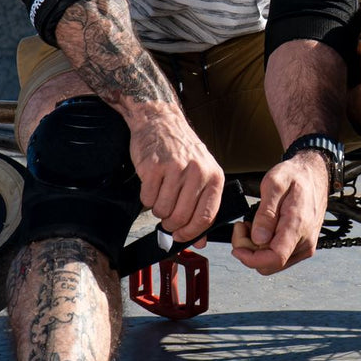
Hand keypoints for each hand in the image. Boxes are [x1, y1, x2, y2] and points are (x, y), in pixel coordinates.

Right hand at [130, 118, 223, 244]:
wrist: (160, 121)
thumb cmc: (182, 149)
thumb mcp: (202, 174)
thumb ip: (203, 206)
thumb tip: (201, 240)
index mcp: (214, 176)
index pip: (206, 216)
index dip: (192, 233)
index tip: (181, 237)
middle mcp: (197, 172)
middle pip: (182, 217)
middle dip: (171, 224)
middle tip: (167, 219)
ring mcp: (175, 168)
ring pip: (163, 211)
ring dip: (158, 211)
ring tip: (161, 196)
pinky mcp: (153, 167)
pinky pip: (147, 199)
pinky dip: (147, 199)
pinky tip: (152, 185)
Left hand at [230, 152, 329, 274]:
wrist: (313, 175)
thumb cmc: (294, 177)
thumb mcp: (274, 184)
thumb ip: (265, 213)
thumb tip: (258, 239)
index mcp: (297, 225)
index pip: (275, 258)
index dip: (251, 259)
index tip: (236, 248)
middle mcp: (304, 241)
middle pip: (269, 264)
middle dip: (249, 251)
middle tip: (243, 227)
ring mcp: (305, 246)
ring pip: (273, 264)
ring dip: (256, 250)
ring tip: (253, 225)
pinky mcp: (303, 247)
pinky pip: (279, 258)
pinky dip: (266, 248)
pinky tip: (264, 231)